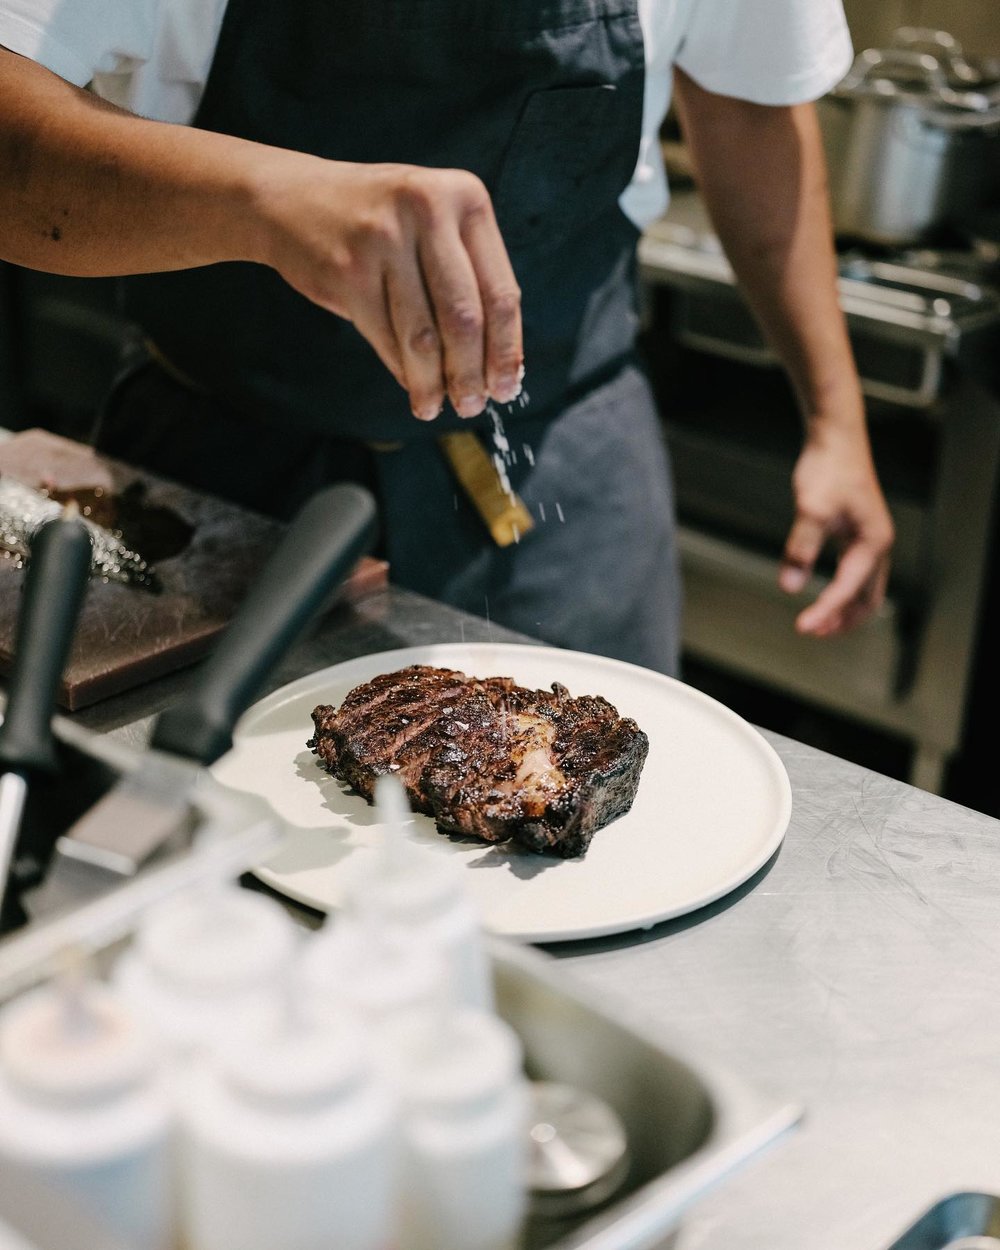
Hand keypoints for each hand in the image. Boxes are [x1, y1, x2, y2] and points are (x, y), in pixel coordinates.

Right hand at [255, 157, 522, 420]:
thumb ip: (468, 278)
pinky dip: (401, 370)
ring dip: (432, 382)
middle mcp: (427, 209)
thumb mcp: (434, 225)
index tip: (507, 387)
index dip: (506, 350)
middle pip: (464, 318)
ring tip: (435, 406)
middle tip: (472, 406)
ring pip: (422, 336)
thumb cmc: (379, 223)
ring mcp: (384, 238)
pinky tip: (410, 385)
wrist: (292, 200)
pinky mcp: (347, 270)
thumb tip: (498, 364)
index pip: (500, 292)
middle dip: (471, 374)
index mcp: (465, 197)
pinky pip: (385, 338)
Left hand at [778, 426, 893, 636]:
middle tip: (813, 633)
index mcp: (873, 543)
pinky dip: (842, 590)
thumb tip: (790, 586)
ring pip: (864, 587)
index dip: (825, 611)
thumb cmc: (828, 470)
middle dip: (843, 619)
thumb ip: (800, 550)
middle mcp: (877, 544)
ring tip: (818, 623)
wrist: (835, 440)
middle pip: (868, 598)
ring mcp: (869, 539)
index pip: (848, 589)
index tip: (802, 627)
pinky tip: (823, 593)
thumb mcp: (811, 511)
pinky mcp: (857, 533)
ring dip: (844, 608)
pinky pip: (854, 572)